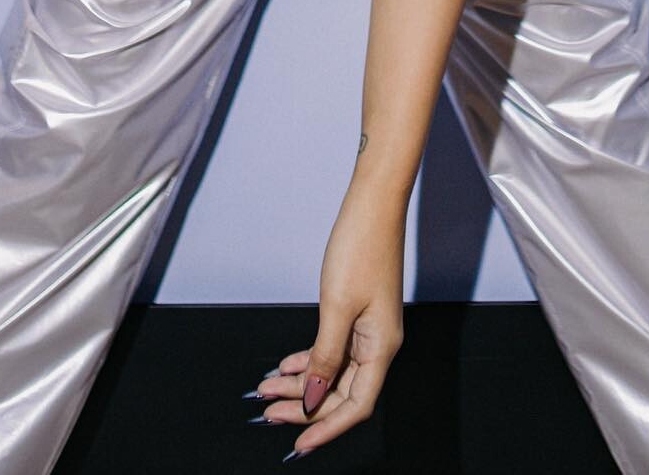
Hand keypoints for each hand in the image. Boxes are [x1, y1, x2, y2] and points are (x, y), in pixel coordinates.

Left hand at [245, 180, 405, 456]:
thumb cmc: (360, 247)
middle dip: (304, 406)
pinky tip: (288, 365)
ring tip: (267, 389)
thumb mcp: (336, 306)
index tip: (298, 443)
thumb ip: (324, 357)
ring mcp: (368, 328)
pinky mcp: (358, 313)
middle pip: (341, 392)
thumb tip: (313, 399)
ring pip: (334, 371)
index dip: (326, 428)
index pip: (355, 405)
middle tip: (267, 413)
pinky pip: (333, 349)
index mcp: (381, 347)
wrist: (372, 204)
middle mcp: (378, 343)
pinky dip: (310, 360)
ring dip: (301, 383)